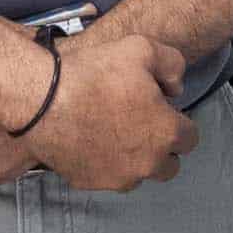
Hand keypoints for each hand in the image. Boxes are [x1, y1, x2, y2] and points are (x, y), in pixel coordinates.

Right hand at [27, 31, 198, 193]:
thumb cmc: (94, 73)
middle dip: (161, 147)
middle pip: (169, 165)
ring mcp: (117, 178)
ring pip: (137, 174)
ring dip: (134, 159)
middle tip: (140, 124)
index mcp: (166, 133)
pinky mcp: (89, 183)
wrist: (41, 100)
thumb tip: (175, 88)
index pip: (190, 139)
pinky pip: (106, 177)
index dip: (177, 121)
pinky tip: (90, 140)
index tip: (161, 110)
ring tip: (113, 132)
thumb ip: (172, 66)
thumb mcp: (142, 49)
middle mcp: (147, 164)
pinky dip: (103, 164)